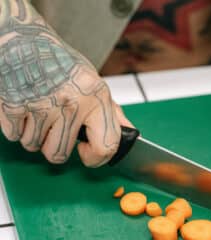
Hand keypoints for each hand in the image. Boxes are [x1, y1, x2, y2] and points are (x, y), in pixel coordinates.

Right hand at [0, 0, 131, 166]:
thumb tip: (129, 134)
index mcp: (96, 98)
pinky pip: (14, 136)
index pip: (106, 145)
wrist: (26, 42)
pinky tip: (25, 108)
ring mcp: (41, 105)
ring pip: (34, 146)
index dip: (96, 158)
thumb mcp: (95, 84)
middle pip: (59, 154)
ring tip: (39, 113)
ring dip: (34, 136)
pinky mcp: (14, 106)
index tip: (86, 152)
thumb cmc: (63, 65)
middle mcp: (72, 103)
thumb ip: (112, 112)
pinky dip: (16, 127)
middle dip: (55, 148)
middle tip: (54, 129)